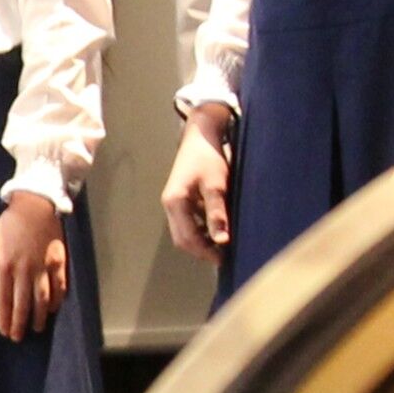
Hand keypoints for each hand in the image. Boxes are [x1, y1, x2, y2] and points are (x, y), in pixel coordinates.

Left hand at [0, 190, 69, 340]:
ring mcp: (43, 267)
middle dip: (19, 323)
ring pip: (42, 299)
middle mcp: (23, 270)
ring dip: (38, 316)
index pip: (4, 298)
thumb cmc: (10, 223)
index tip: (4, 331)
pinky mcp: (58, 262)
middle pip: (22, 303)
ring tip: (36, 328)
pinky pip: (59, 286)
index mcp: (4, 265)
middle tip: (18, 338)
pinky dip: (57, 300)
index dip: (4, 317)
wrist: (36, 204)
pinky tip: (53, 310)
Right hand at [161, 108, 234, 261]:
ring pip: (183, 232)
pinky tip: (216, 229)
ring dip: (200, 241)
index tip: (223, 257)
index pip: (186, 238)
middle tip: (223, 256)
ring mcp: (173, 202)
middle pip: (181, 239)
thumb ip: (217, 213)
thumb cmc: (209, 157)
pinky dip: (200, 231)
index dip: (204, 251)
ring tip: (222, 244)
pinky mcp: (180, 199)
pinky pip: (187, 222)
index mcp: (175, 202)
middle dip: (201, 250)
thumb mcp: (216, 185)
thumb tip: (221, 240)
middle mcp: (170, 204)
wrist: (201, 135)